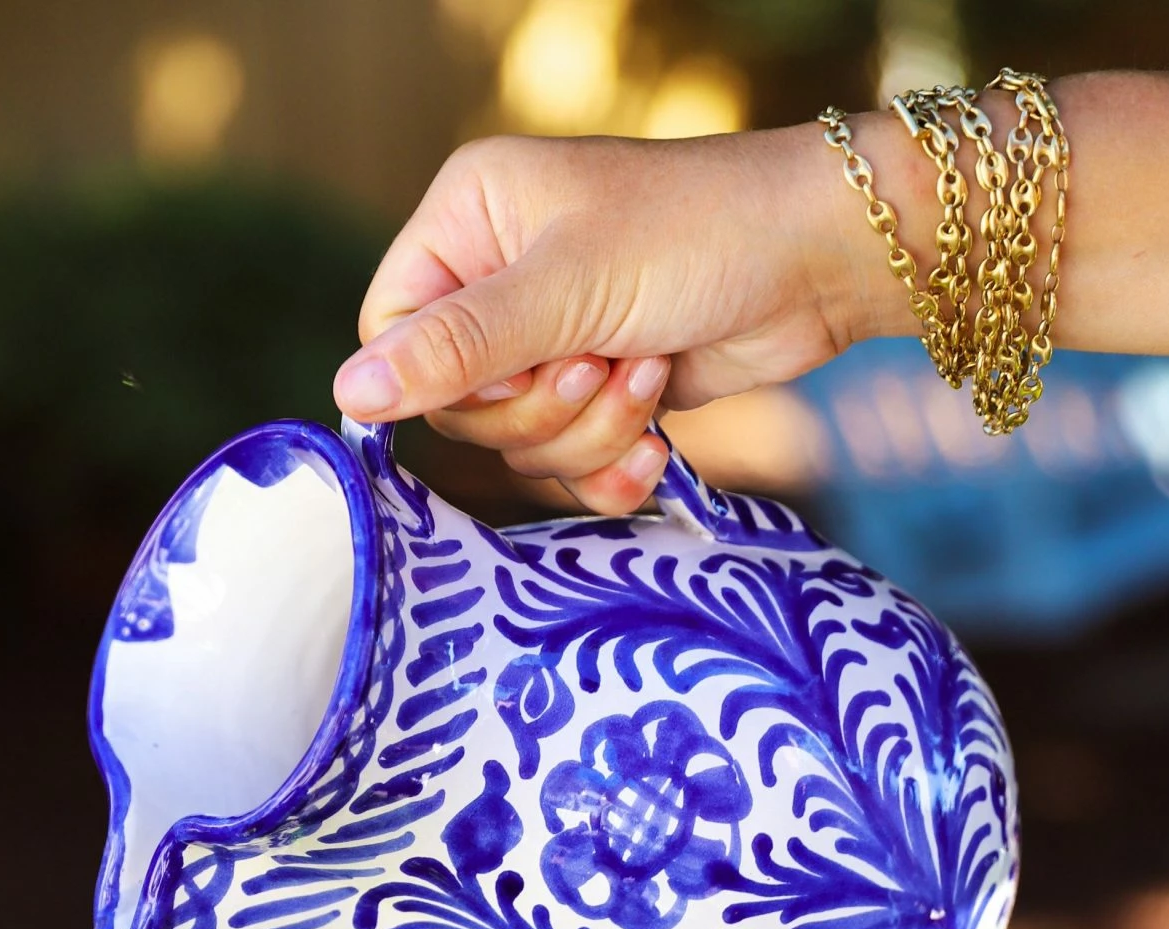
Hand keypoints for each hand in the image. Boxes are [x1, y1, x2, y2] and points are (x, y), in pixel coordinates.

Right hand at [331, 125, 903, 513]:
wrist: (819, 260)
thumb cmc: (697, 234)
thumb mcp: (565, 289)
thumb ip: (456, 347)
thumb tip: (349, 393)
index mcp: (468, 220)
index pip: (392, 333)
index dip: (443, 380)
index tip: (517, 368)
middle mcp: (500, 278)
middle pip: (459, 406)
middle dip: (539, 409)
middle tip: (599, 364)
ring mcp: (554, 338)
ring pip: (519, 444)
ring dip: (589, 434)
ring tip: (649, 376)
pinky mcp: (603, 390)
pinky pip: (569, 465)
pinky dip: (611, 468)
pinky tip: (658, 445)